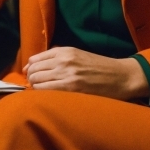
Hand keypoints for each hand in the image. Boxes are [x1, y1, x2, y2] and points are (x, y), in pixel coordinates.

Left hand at [24, 47, 149, 99]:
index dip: (30, 69)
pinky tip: (48, 98)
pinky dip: (42, 95)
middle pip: (34, 71)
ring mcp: (67, 74)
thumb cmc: (98, 66)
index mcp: (64, 50)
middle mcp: (63, 60)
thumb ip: (58, 58)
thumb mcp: (77, 55)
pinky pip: (47, 91)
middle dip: (31, 80)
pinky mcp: (72, 88)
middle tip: (36, 87)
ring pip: (37, 82)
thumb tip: (33, 67)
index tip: (31, 76)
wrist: (119, 76)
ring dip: (36, 88)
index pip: (35, 59)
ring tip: (42, 93)